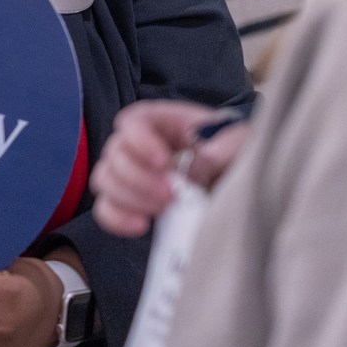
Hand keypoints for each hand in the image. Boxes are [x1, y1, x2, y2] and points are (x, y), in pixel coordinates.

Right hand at [91, 101, 249, 236]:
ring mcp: (132, 175)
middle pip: (114, 152)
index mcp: (164, 122)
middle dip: (138, 177)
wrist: (240, 186)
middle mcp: (140, 145)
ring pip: (104, 179)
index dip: (140, 140)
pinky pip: (105, 208)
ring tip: (163, 209)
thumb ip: (225, 146)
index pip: (133, 121)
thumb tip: (194, 169)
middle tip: (171, 195)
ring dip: (128, 197)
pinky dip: (116, 218)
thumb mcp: (242, 142)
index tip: (164, 163)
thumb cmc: (238, 155)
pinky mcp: (130, 203)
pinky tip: (142, 225)